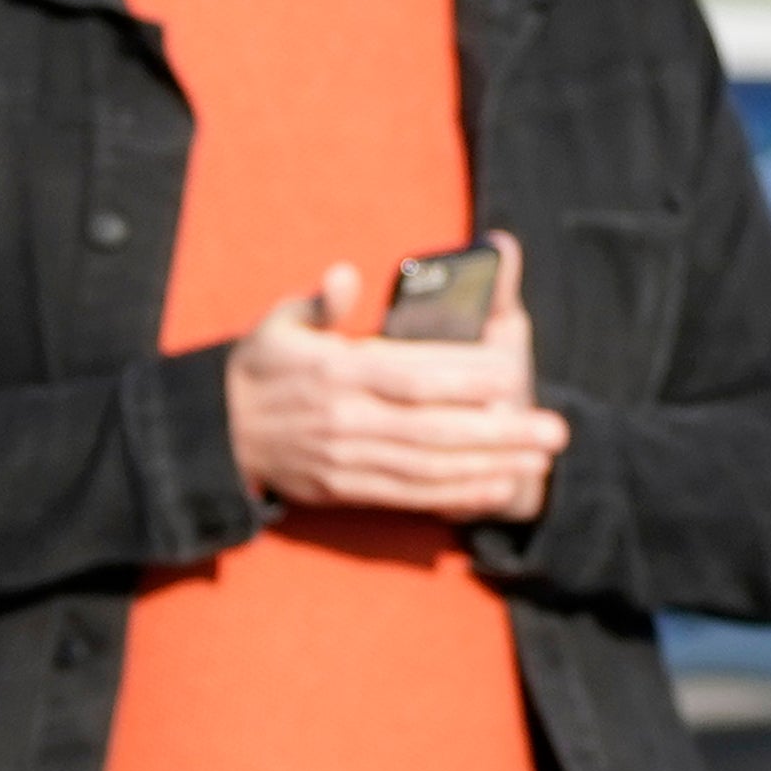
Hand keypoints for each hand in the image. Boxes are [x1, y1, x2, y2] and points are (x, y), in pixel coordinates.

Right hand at [222, 239, 566, 521]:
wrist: (216, 434)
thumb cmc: (261, 367)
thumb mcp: (279, 322)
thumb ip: (321, 301)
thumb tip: (345, 276)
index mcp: (335, 371)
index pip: (412, 374)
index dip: (466, 376)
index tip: (514, 373)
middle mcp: (344, 420)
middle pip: (433, 428)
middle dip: (499, 431)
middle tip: (553, 429)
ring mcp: (345, 460)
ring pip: (429, 466)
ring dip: (490, 464)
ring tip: (539, 456)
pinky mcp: (346, 490)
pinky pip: (409, 495)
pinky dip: (456, 493)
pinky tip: (497, 483)